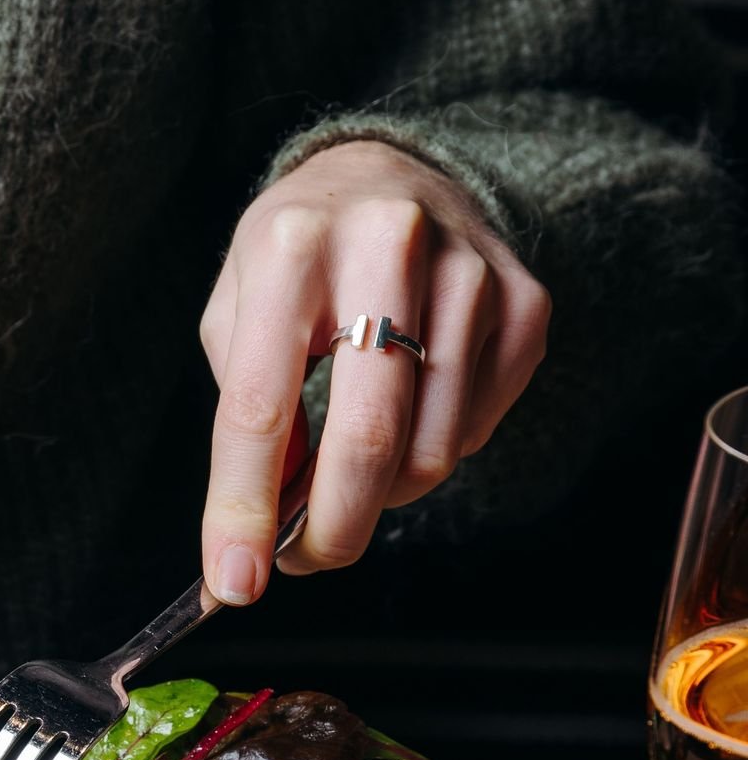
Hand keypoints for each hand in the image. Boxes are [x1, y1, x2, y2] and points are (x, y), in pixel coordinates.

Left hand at [199, 140, 550, 600]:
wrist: (392, 173)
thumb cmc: (297, 256)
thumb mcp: (238, 311)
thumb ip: (243, 416)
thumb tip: (258, 532)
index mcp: (289, 247)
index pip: (260, 407)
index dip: (244, 509)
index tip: (235, 586)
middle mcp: (386, 246)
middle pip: (367, 439)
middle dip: (331, 531)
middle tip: (304, 562)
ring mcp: (470, 272)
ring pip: (432, 450)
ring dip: (382, 493)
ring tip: (349, 465)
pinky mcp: (526, 302)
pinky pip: (478, 430)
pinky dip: (434, 450)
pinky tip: (410, 410)